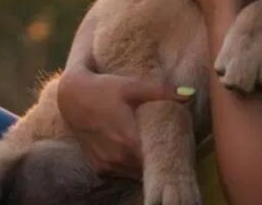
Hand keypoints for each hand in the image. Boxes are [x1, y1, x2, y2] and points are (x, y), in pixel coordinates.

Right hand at [57, 65, 189, 178]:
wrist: (71, 96)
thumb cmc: (105, 88)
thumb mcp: (134, 86)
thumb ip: (163, 92)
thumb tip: (190, 93)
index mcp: (129, 141)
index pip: (157, 161)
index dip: (169, 157)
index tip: (180, 151)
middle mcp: (117, 158)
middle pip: (147, 170)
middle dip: (158, 162)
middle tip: (171, 151)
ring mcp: (106, 165)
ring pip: (134, 174)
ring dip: (143, 166)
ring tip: (155, 152)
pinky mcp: (99, 167)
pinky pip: (121, 173)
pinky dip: (129, 166)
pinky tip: (135, 153)